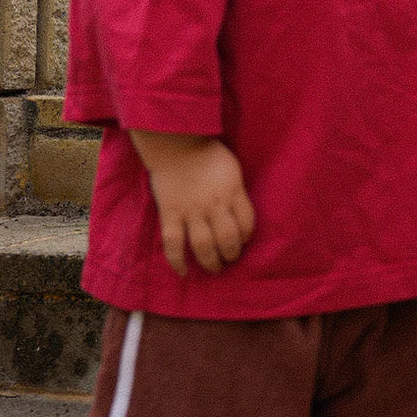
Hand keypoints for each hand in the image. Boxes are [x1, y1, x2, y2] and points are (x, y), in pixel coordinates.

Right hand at [129, 131, 255, 276]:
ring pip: (203, 246)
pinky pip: (173, 243)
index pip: (247, 223)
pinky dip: (177, 261)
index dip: (247, 236)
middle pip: (227, 239)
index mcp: (232, 191)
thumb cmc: (208, 154)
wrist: (176, 144)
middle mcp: (213, 204)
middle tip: (230, 259)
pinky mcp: (170, 214)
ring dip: (210, 262)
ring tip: (214, 268)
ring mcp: (190, 211)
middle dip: (231, 254)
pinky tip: (183, 272)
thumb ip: (236, 191)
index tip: (243, 241)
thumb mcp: (232, 169)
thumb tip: (240, 215)